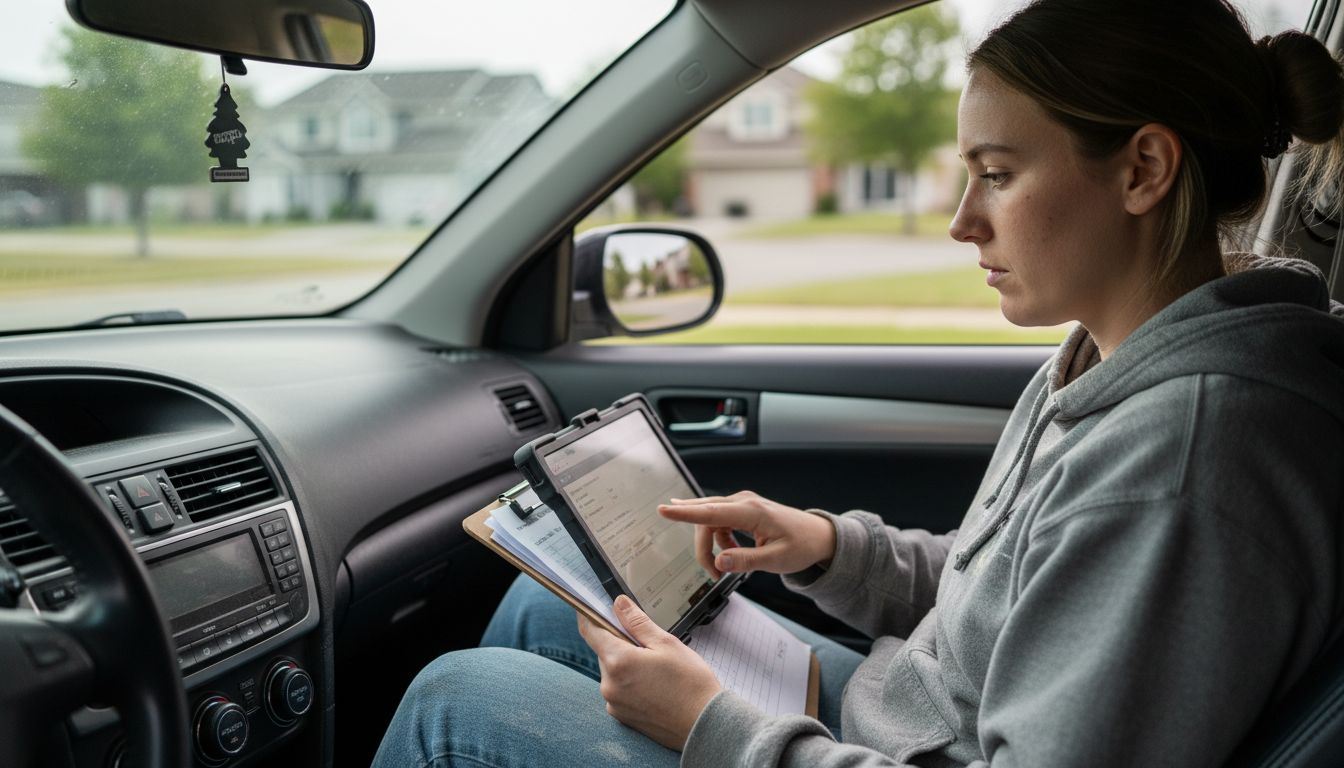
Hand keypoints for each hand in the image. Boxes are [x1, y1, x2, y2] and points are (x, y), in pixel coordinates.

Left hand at [577, 595, 721, 750]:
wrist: (705, 724)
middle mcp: (609, 685)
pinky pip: (619, 690)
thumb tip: (618, 604)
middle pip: (604, 652)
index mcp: (618, 661)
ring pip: (613, 671)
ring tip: (657, 670)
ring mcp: (614, 703)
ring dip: (626, 664)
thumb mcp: (666, 643)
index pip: (591, 631)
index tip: (593, 606)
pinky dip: (630, 683)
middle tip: (648, 645)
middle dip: (620, 643)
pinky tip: (654, 686)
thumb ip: (637, 622)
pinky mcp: (622, 716)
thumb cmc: (690, 683)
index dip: (589, 615)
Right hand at [658, 491, 835, 578]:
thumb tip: (719, 562)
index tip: (664, 510)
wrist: (818, 535)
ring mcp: (742, 503)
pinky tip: (731, 551)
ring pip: (710, 522)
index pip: (711, 512)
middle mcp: (744, 502)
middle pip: (705, 518)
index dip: (685, 513)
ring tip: (725, 565)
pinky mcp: (742, 509)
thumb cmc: (801, 545)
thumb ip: (746, 561)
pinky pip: (719, 523)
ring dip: (711, 545)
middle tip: (713, 573)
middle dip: (702, 546)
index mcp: (752, 511)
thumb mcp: (776, 560)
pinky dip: (720, 540)